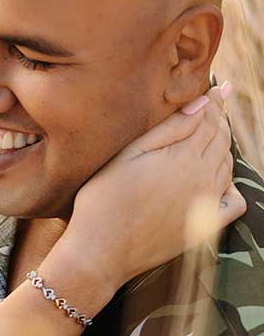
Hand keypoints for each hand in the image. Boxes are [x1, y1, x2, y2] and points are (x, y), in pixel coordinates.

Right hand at [63, 82, 244, 293]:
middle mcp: (203, 178)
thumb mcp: (127, 155)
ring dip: (224, 147)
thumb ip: (167, 129)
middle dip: (219, 121)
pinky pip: (233, 202)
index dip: (213, 102)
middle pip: (221, 141)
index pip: (208, 121)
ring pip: (227, 166)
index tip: (218, 86)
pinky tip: (221, 180)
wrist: (102, 249)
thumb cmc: (103, 198)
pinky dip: (232, 186)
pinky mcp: (205, 227)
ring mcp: (207, 204)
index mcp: (183, 157)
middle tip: (216, 105)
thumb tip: (202, 105)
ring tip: (214, 134)